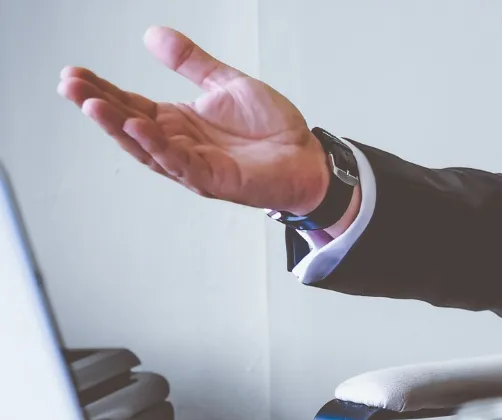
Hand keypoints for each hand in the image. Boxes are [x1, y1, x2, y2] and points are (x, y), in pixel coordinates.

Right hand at [57, 27, 328, 214]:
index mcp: (178, 122)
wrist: (308, 157)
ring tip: (91, 104)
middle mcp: (179, 145)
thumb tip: (153, 35)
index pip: (130, 104)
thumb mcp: (227, 83)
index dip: (102, 90)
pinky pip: (180, 162)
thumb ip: (191, 62)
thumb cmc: (272, 129)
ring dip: (118, 126)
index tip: (73, 73)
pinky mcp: (214, 179)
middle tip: (70, 85)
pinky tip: (139, 127)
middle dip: (98, 106)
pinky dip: (158, 146)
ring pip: (146, 147)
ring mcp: (194, 165)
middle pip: (129, 125)